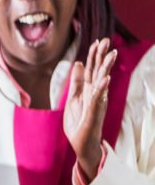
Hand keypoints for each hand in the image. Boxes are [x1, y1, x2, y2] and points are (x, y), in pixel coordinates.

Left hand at [64, 38, 115, 182]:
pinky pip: (98, 98)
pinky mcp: (94, 112)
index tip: (98, 41)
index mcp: (88, 90)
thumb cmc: (79, 122)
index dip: (94, 56)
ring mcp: (96, 102)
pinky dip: (101, 88)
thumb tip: (77, 63)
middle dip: (102, 56)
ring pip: (102, 82)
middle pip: (99, 72)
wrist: (81, 143)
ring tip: (112, 54)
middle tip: (107, 41)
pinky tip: (106, 78)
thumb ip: (76, 82)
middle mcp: (95, 94)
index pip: (92, 69)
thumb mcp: (73, 98)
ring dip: (106, 68)